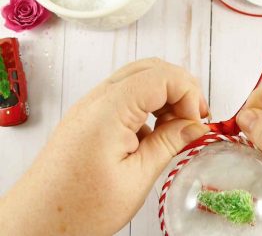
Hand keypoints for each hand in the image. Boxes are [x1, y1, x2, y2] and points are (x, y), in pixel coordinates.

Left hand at [0, 58, 209, 234]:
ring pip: (139, 79)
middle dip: (181, 88)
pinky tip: (155, 133)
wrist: (38, 222)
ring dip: (165, 96)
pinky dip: (149, 105)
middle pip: (151, 69)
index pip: (161, 76)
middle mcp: (97, 100)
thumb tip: (194, 125)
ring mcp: (91, 106)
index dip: (188, 93)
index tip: (196, 121)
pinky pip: (126, 96)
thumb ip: (169, 143)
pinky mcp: (90, 117)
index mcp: (109, 111)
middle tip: (194, 119)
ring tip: (177, 127)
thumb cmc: (79, 207)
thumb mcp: (137, 178)